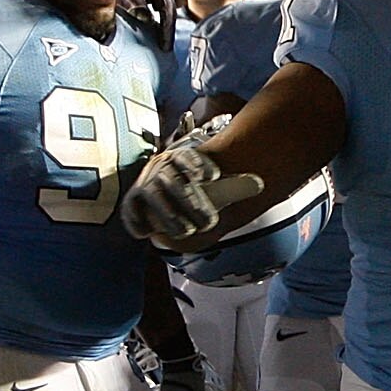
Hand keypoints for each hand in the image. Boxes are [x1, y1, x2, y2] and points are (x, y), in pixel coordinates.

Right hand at [121, 138, 261, 247]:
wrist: (169, 196)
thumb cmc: (197, 190)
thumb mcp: (218, 186)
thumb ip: (237, 186)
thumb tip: (261, 184)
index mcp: (181, 160)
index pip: (186, 157)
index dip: (197, 165)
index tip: (214, 176)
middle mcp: (160, 170)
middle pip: (172, 181)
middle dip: (189, 201)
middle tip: (209, 222)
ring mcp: (146, 185)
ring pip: (153, 195)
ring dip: (168, 215)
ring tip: (186, 231)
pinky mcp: (133, 203)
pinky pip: (130, 210)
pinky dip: (135, 221)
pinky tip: (145, 233)